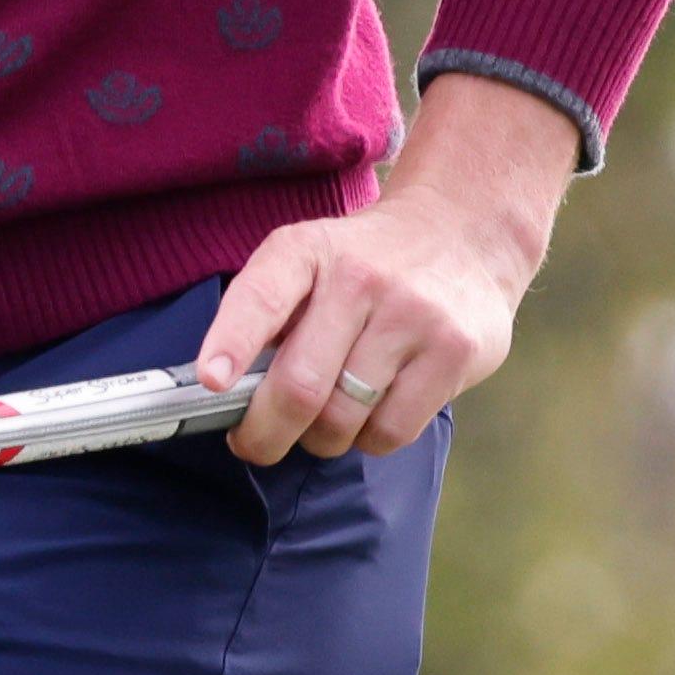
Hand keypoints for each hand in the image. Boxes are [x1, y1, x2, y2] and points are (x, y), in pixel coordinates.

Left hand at [199, 75, 579, 461]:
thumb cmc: (365, 264)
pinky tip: (374, 411)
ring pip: (343, 421)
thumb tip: (227, 393)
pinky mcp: (455, 351)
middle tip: (256, 443)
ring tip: (327, 419)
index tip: (213, 383)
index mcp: (307, 250)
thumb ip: (269, 315)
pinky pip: (391, 432)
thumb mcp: (310, 260)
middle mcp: (360, 277)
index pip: (262, 297)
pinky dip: (370, 438)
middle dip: (264, 434)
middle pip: (299, 387)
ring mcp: (413, 315)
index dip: (231, 343)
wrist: (462, 231)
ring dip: (322, 439)